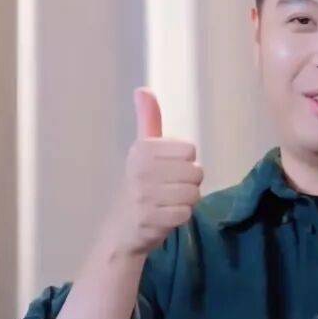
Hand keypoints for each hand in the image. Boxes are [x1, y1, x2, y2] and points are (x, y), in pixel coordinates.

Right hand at [109, 87, 202, 256]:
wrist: (121, 229)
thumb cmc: (139, 186)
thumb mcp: (142, 151)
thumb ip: (148, 120)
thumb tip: (143, 89)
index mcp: (142, 149)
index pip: (190, 150)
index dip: (185, 162)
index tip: (167, 170)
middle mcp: (141, 170)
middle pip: (196, 173)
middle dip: (188, 183)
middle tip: (169, 189)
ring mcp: (145, 196)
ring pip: (194, 194)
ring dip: (186, 201)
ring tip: (168, 202)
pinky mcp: (151, 220)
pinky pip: (186, 214)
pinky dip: (180, 217)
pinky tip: (166, 216)